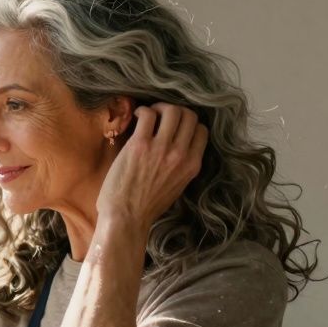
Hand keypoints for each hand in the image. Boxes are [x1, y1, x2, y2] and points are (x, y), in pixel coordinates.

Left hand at [96, 103, 207, 232]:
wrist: (126, 218)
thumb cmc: (147, 207)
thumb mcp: (177, 186)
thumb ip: (181, 166)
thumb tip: (177, 146)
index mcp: (192, 165)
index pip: (201, 130)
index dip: (188, 124)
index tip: (174, 126)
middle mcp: (181, 154)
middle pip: (189, 115)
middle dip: (175, 111)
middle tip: (161, 115)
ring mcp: (161, 148)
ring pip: (172, 110)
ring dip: (160, 107)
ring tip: (149, 114)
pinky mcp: (140, 145)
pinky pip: (148, 114)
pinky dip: (142, 111)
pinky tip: (136, 118)